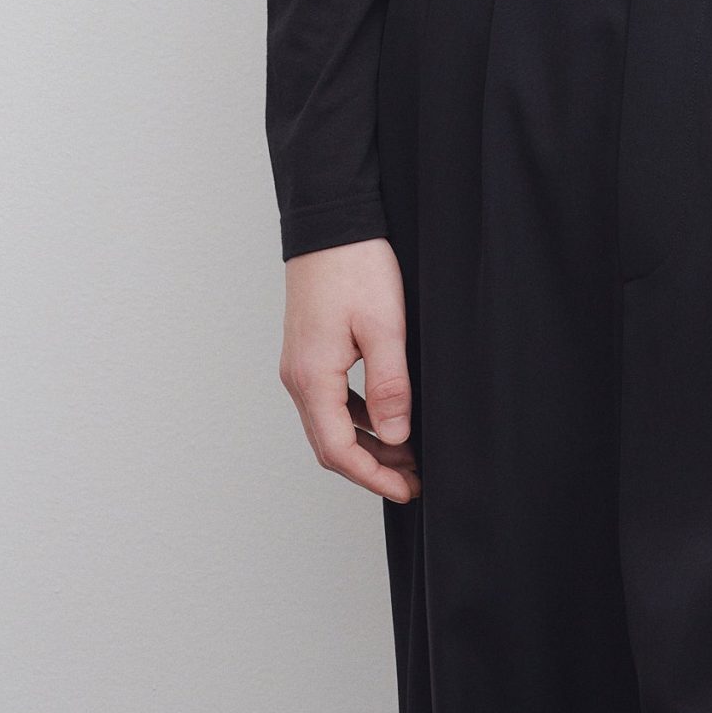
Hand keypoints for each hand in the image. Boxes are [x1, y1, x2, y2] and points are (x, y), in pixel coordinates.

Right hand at [279, 237, 420, 503]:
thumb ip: (389, 385)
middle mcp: (298, 377)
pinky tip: (386, 418)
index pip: (338, 451)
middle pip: (330, 445)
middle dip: (372, 468)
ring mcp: (301, 365)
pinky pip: (330, 401)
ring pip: (330, 425)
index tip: (406, 490)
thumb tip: (395, 437)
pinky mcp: (310, 352)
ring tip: (407, 454)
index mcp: (312, 376)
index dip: (373, 478)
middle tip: (413, 480)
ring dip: (367, 445)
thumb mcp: (383, 325)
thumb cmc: (355, 265)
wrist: (331, 222)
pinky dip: (358, 420)